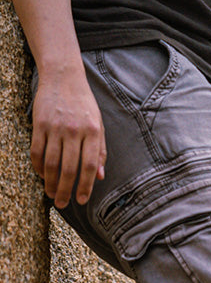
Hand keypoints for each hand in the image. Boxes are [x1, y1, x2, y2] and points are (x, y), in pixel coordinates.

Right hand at [30, 69, 105, 208]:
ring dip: (50, 183)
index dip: (86, 186)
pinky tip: (42, 176)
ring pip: (51, 163)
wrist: (63, 78)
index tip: (82, 200)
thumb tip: (100, 176)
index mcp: (92, 131)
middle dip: (65, 190)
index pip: (90, 165)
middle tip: (62, 204)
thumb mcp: (98, 124)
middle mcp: (74, 130)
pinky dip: (38, 167)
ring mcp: (55, 127)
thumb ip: (100, 150)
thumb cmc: (84, 104)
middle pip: (68, 168)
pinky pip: (37, 152)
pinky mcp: (39, 125)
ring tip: (51, 194)